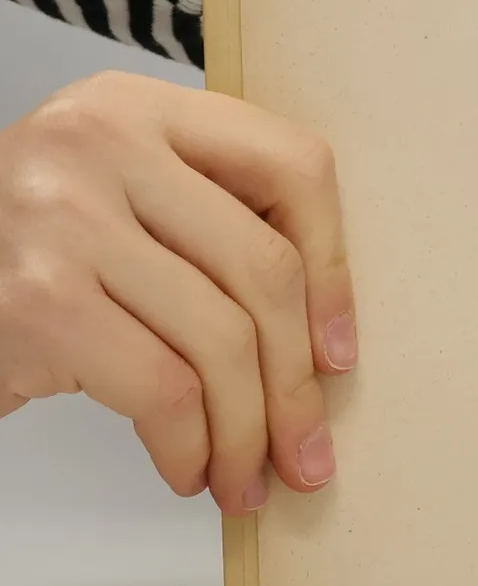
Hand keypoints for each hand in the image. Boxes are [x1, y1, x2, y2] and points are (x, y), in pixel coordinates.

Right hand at [0, 72, 354, 512]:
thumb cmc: (26, 259)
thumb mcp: (116, 202)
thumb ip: (207, 223)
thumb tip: (324, 341)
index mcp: (140, 105)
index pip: (291, 163)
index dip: (334, 267)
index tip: (339, 352)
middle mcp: (100, 143)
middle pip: (264, 267)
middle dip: (297, 382)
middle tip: (308, 452)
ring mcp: (63, 218)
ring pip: (221, 339)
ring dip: (248, 432)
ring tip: (248, 479)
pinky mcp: (37, 300)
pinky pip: (162, 389)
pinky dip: (189, 445)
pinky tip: (190, 469)